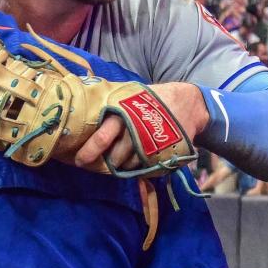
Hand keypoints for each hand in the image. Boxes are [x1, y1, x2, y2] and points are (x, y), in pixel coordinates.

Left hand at [74, 82, 208, 171]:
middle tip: (105, 163)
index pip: (101, 138)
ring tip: (125, 158)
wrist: (188, 103)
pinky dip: (140, 168)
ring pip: (129, 165)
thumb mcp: (129, 97)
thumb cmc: (152, 100)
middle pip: (114, 158)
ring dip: (124, 166)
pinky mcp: (164, 155)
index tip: (79, 162)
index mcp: (122, 114)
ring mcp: (151, 144)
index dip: (88, 153)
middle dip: (108, 163)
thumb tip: (82, 121)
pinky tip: (140, 160)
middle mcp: (135, 130)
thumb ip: (111, 109)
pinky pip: (145, 170)